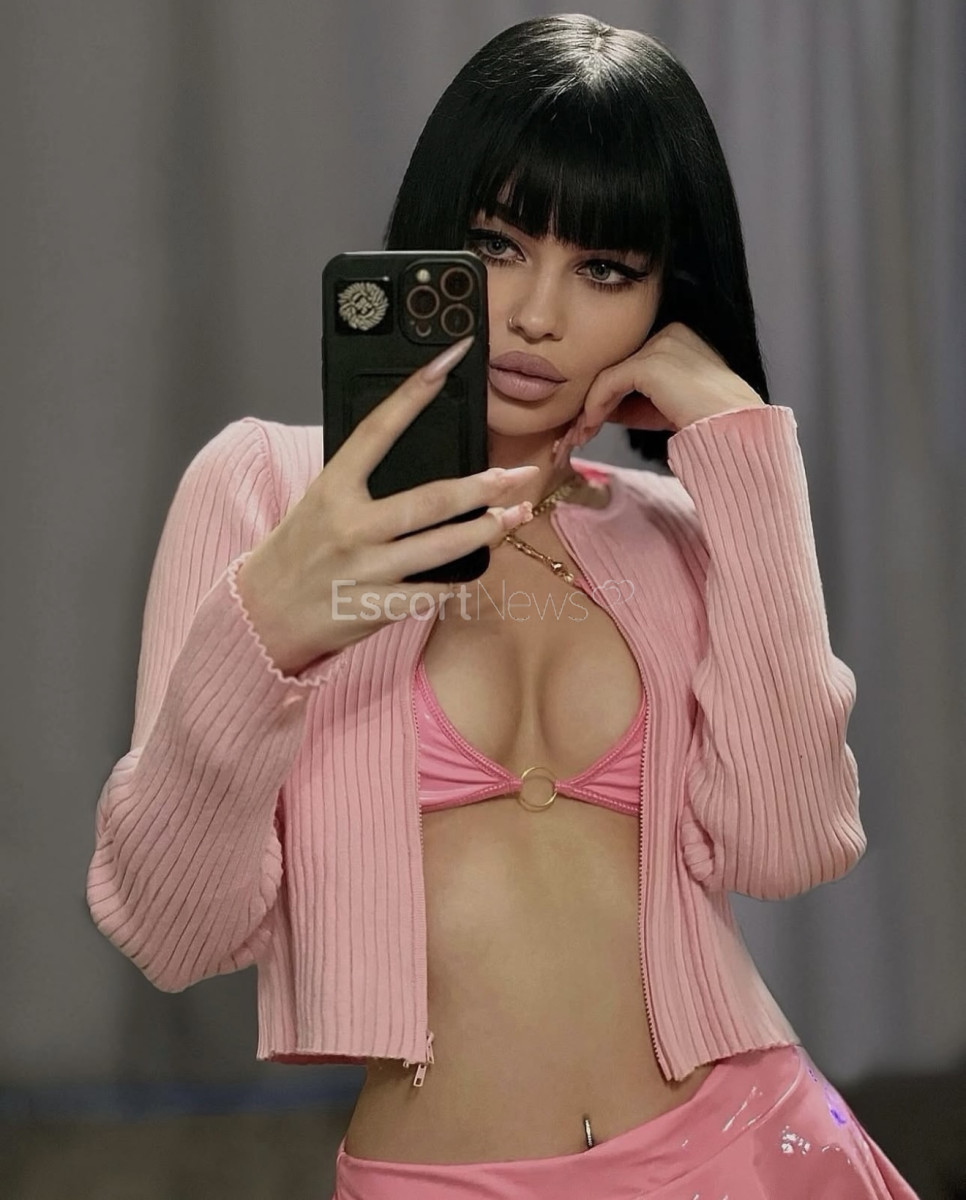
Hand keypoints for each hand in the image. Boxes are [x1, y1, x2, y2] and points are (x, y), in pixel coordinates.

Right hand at [237, 337, 538, 673]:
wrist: (261, 613)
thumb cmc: (297, 552)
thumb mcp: (318, 502)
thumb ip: (360, 482)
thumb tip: (417, 456)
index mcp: (331, 487)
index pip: (377, 429)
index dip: (413, 393)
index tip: (447, 362)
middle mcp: (349, 525)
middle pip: (430, 500)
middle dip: (483, 488)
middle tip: (518, 475)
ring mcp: (362, 569)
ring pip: (440, 547)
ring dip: (487, 531)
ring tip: (516, 515)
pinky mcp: (372, 607)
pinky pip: (429, 593)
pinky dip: (459, 581)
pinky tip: (481, 567)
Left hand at [553, 322, 764, 466]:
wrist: (733, 430)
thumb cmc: (705, 422)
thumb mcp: (662, 407)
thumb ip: (633, 400)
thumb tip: (594, 408)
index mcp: (676, 336)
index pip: (629, 362)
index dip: (605, 394)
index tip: (588, 425)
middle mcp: (668, 332)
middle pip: (615, 366)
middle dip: (592, 401)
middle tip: (576, 433)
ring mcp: (661, 344)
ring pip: (608, 375)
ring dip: (589, 408)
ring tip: (578, 437)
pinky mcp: (651, 363)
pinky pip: (609, 383)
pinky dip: (594, 407)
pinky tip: (589, 428)